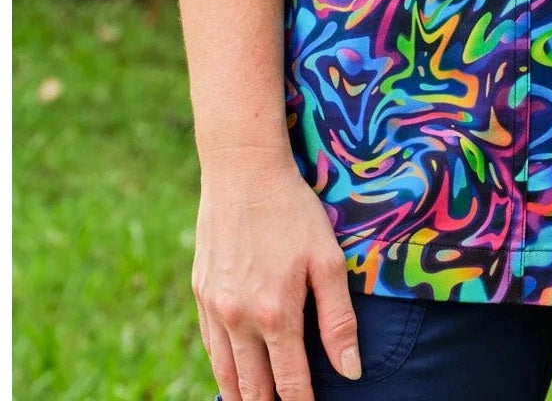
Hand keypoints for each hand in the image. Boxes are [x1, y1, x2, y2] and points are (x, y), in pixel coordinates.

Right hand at [191, 149, 360, 399]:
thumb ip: (339, 320)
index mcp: (275, 315)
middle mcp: (239, 320)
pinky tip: (232, 375)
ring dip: (242, 395)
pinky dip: (222, 368)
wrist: (243, 172)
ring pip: (226, 373)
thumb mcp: (328, 259)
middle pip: (253, 388)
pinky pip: (210, 345)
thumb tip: (351, 371)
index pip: (290, 383)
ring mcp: (214, 308)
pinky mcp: (200, 293)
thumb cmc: (293, 211)